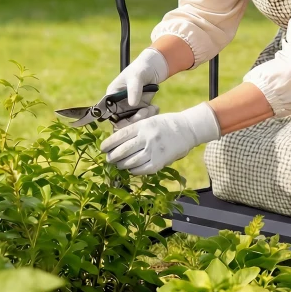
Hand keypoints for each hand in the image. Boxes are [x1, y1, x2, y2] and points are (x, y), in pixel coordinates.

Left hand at [101, 103, 220, 175]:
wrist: (187, 130)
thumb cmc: (165, 124)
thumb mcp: (149, 120)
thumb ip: (134, 130)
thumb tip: (116, 142)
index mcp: (143, 126)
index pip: (120, 136)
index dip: (108, 144)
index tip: (102, 148)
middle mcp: (147, 138)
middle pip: (123, 151)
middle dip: (112, 157)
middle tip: (109, 159)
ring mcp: (154, 151)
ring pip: (130, 162)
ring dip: (121, 165)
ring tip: (119, 165)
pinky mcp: (160, 162)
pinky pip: (142, 169)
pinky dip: (134, 171)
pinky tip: (131, 169)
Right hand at [106, 48, 167, 128]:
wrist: (154, 68)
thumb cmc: (141, 68)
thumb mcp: (137, 76)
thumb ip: (134, 89)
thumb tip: (132, 104)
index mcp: (112, 95)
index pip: (108, 113)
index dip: (117, 119)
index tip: (130, 118)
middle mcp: (118, 104)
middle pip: (120, 121)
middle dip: (133, 120)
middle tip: (144, 112)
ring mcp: (129, 107)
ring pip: (133, 122)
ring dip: (144, 118)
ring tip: (152, 108)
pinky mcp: (139, 109)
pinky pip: (143, 119)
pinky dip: (150, 116)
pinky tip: (155, 107)